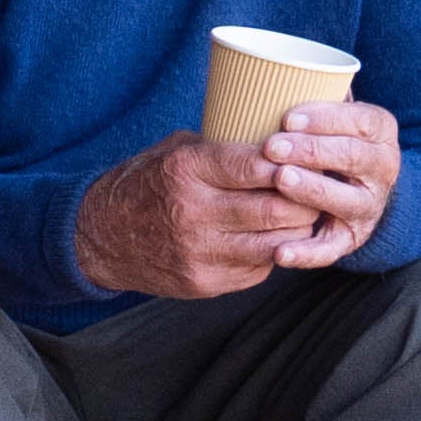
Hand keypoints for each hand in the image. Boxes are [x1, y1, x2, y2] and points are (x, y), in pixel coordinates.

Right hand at [70, 134, 330, 302]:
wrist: (100, 236)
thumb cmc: (148, 183)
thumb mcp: (176, 151)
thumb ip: (224, 148)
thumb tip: (283, 139)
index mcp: (185, 171)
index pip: (256, 167)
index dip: (291, 164)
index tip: (308, 159)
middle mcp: (191, 213)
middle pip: (273, 210)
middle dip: (305, 200)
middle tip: (320, 190)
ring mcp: (197, 253)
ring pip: (274, 244)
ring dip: (297, 230)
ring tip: (305, 215)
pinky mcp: (202, 282)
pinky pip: (258, 269)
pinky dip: (274, 253)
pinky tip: (274, 239)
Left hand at [243, 98, 401, 265]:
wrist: (363, 186)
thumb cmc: (330, 137)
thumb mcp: (334, 113)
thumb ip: (318, 93)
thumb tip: (278, 66)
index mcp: (379, 131)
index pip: (359, 121)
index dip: (323, 118)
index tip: (287, 118)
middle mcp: (382, 168)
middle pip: (352, 157)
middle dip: (311, 150)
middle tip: (272, 147)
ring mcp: (369, 205)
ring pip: (345, 199)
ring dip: (312, 190)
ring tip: (280, 180)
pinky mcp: (351, 237)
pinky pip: (331, 249)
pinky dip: (306, 253)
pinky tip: (279, 252)